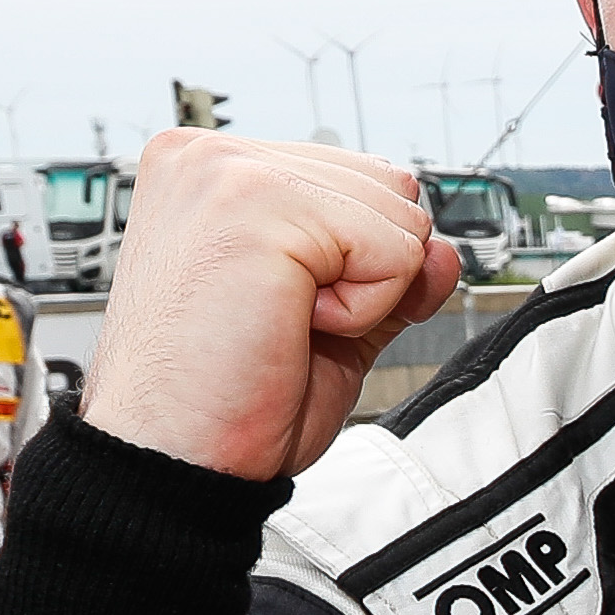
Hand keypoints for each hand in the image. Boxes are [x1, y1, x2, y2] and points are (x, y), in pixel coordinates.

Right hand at [80, 132, 458, 481]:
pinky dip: (363, 311)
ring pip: (400, 215)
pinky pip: (393, 251)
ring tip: (281, 322)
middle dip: (368, 272)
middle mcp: (214, 158)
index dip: (359, 261)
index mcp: (218, 172)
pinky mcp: (256, 205)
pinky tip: (289, 325)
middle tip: (283, 321)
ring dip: (364, 293)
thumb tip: (442, 250)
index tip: (287, 306)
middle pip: (392, 186)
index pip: (362, 178)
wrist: (172, 456)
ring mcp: (229, 173)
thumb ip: (387, 273)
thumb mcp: (332, 324)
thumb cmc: (223, 399)